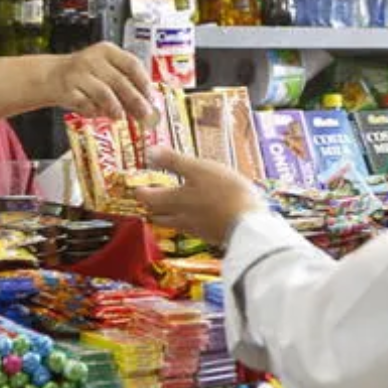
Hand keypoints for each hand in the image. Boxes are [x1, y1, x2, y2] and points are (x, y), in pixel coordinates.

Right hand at [52, 42, 152, 119]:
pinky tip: (98, 113)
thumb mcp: (105, 70)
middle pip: (119, 80)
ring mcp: (78, 74)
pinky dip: (94, 111)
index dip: (143, 82)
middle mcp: (93, 59)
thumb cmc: (85, 74)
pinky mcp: (67, 89)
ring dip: (115, 108)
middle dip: (135, 100)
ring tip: (120, 116)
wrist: (52, 75)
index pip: (131, 64)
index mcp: (107, 51)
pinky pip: (86, 104)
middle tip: (144, 114)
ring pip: (103, 93)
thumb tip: (146, 104)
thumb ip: (124, 83)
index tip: (151, 97)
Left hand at [135, 147, 262, 244]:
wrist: (249, 224)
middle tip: (150, 197)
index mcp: (175, 200)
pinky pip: (192, 229)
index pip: (148, 199)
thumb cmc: (225, 193)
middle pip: (158, 215)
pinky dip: (188, 221)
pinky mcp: (211, 235)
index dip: (140, 191)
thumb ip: (173, 161)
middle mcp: (181, 218)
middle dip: (151, 206)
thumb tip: (150, 152)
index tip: (138, 186)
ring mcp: (196, 229)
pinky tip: (197, 215)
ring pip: (174, 223)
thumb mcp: (199, 169)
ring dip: (168, 215)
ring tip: (170, 206)